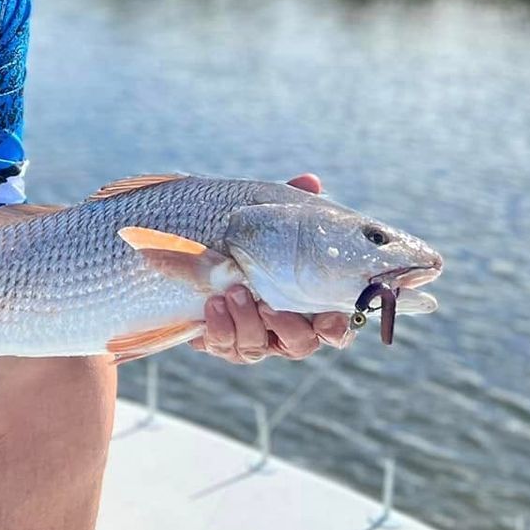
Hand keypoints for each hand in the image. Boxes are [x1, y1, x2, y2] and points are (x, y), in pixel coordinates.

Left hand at [188, 172, 354, 363]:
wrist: (192, 255)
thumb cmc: (246, 238)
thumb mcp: (265, 218)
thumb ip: (290, 202)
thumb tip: (310, 182)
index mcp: (308, 304)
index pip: (334, 328)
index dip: (336, 329)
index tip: (329, 320)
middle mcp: (285, 327)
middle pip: (301, 344)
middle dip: (287, 328)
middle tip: (269, 306)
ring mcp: (254, 338)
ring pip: (259, 347)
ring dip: (247, 322)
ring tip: (232, 292)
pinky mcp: (224, 342)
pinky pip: (226, 346)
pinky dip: (220, 328)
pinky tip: (213, 304)